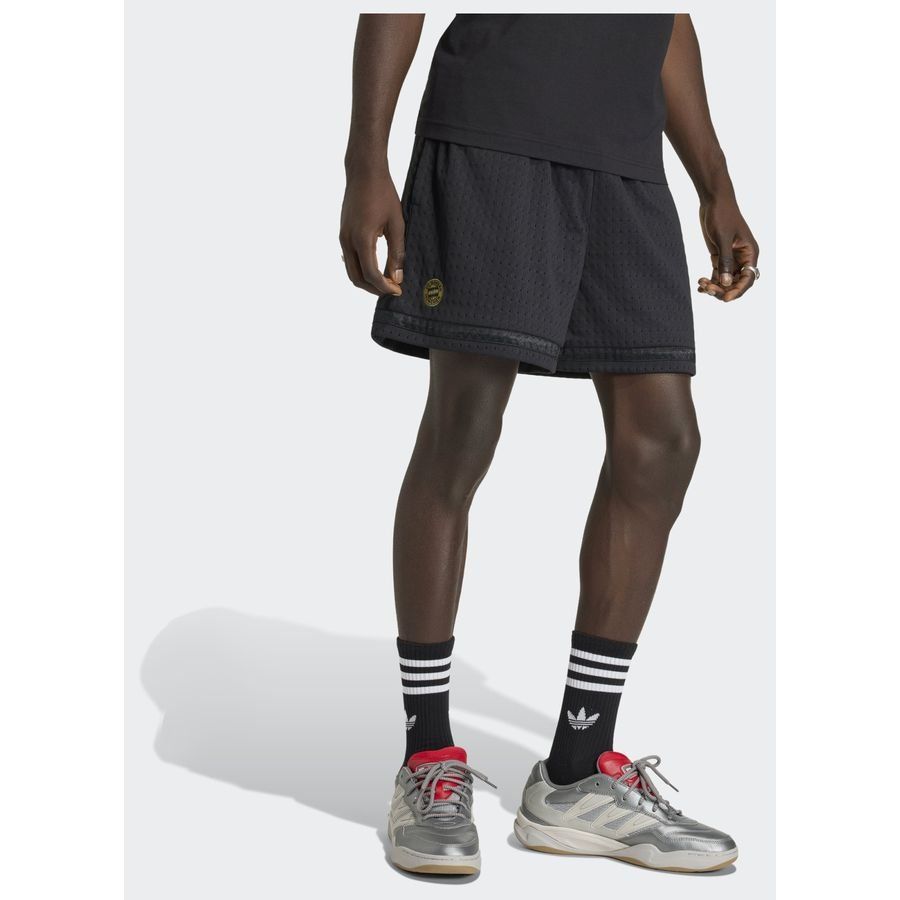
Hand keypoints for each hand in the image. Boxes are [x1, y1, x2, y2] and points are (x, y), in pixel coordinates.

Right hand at [339, 167, 403, 295]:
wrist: (363, 172)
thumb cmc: (383, 194)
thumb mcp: (397, 224)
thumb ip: (397, 252)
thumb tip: (397, 277)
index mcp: (361, 239)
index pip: (371, 274)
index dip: (384, 287)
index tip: (398, 290)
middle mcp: (347, 240)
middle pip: (357, 278)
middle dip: (374, 289)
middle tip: (392, 289)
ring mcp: (342, 237)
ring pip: (351, 271)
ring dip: (367, 280)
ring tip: (386, 281)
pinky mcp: (343, 234)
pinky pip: (349, 260)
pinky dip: (361, 269)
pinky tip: (376, 268)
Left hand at [697, 199, 759, 302]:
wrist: (714, 200)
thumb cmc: (722, 215)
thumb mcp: (722, 239)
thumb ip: (725, 261)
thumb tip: (726, 283)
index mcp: (750, 253)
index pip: (748, 278)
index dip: (738, 290)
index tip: (725, 298)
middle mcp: (743, 258)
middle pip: (736, 283)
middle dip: (723, 289)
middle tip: (708, 289)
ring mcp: (731, 258)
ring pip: (726, 281)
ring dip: (715, 286)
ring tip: (701, 285)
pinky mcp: (720, 256)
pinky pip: (717, 274)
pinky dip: (710, 281)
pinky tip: (700, 284)